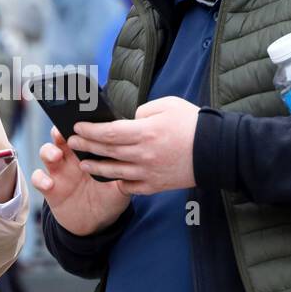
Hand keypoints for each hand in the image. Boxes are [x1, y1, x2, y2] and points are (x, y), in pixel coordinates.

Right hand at [30, 126, 129, 235]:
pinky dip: (41, 179)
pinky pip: (38, 179)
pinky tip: (49, 184)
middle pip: (60, 137)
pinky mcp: (49, 189)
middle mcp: (71, 158)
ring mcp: (59, 172)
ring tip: (55, 156)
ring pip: (46, 153)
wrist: (97, 222)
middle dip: (59, 133)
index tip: (81, 123)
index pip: (81, 133)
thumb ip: (124, 170)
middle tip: (62, 134)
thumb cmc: (109, 197)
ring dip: (48, 151)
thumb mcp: (119, 184)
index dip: (79, 126)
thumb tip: (134, 157)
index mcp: (89, 152)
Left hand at [65, 95, 199, 195]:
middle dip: (87, 145)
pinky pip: (131, 186)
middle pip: (107, 151)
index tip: (77, 126)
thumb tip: (129, 121)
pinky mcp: (156, 185)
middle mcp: (143, 154)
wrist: (217, 151)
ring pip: (114, 171)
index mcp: (145, 132)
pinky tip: (111, 178)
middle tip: (73, 141)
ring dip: (96, 167)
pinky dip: (118, 183)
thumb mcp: (167, 105)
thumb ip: (143, 111)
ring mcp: (148, 172)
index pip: (108, 132)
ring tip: (84, 163)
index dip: (90, 130)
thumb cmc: (193, 124)